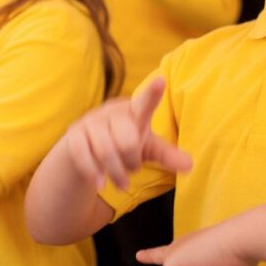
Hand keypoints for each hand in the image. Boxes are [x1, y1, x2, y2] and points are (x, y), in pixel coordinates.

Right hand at [64, 77, 191, 189]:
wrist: (86, 147)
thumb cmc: (123, 142)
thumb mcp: (147, 147)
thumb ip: (167, 155)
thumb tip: (191, 165)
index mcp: (134, 112)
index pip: (144, 102)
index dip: (152, 93)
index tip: (161, 81)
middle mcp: (111, 112)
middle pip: (127, 140)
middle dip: (131, 161)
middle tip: (133, 168)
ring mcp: (90, 122)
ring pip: (105, 150)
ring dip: (116, 172)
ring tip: (122, 184)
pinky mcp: (74, 135)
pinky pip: (83, 155)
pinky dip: (93, 172)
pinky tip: (100, 184)